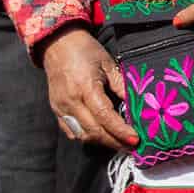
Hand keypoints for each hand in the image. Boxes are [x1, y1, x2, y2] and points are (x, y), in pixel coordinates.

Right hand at [43, 26, 137, 148]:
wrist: (57, 44)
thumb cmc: (85, 51)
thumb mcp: (108, 64)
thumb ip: (121, 86)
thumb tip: (137, 105)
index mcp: (85, 88)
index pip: (105, 116)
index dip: (120, 130)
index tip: (136, 140)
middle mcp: (71, 101)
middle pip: (93, 131)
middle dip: (114, 142)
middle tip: (132, 147)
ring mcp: (61, 108)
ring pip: (82, 135)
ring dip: (102, 142)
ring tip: (120, 144)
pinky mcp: (56, 110)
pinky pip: (71, 131)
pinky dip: (87, 137)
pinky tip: (101, 137)